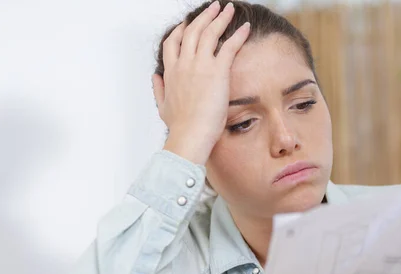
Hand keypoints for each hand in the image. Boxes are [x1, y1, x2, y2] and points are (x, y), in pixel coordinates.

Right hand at [152, 1, 250, 164]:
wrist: (190, 134)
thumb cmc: (180, 126)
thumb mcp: (163, 106)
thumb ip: (159, 89)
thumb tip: (155, 77)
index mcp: (170, 72)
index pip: (173, 42)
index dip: (182, 30)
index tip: (188, 23)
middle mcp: (183, 63)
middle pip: (192, 31)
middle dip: (204, 16)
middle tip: (214, 7)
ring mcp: (199, 65)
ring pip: (209, 32)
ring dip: (220, 18)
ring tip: (228, 9)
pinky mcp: (217, 71)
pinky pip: (229, 45)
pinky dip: (238, 34)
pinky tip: (245, 26)